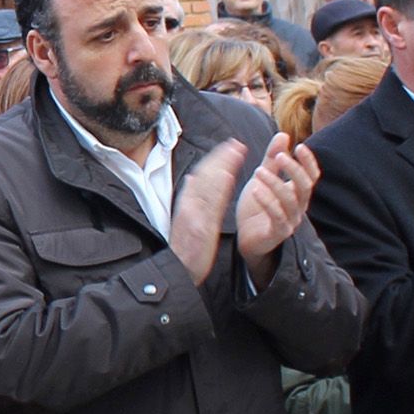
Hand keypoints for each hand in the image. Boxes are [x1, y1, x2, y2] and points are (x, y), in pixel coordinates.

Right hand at [168, 140, 249, 284]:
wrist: (178, 271)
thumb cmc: (185, 248)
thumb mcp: (184, 219)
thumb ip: (189, 198)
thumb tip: (191, 177)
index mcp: (187, 203)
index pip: (202, 176)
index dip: (215, 160)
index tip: (227, 147)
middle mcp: (189, 206)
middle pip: (205, 176)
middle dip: (221, 158)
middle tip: (236, 143)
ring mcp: (195, 215)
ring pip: (208, 185)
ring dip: (222, 167)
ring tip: (236, 152)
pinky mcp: (201, 227)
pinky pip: (211, 205)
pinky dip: (218, 189)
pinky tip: (228, 176)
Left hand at [232, 134, 321, 287]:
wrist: (246, 238)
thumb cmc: (257, 207)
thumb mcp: (263, 178)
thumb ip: (272, 159)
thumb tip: (284, 134)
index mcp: (298, 193)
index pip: (312, 176)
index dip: (309, 162)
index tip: (299, 145)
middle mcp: (299, 207)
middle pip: (305, 187)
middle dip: (294, 170)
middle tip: (278, 156)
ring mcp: (290, 221)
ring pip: (289, 200)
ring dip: (275, 183)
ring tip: (258, 171)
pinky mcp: (278, 232)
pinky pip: (277, 216)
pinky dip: (267, 201)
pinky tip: (256, 189)